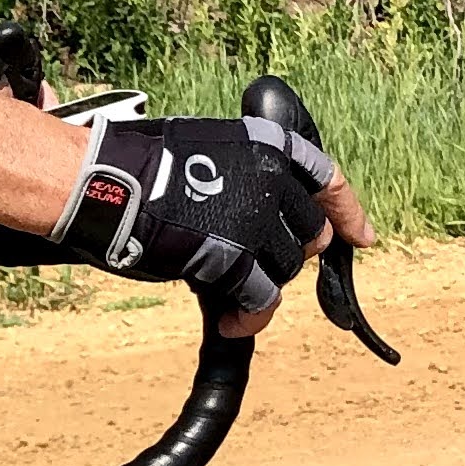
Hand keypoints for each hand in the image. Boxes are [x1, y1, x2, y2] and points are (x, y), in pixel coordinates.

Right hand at [56, 110, 365, 332]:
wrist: (103, 183)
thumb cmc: (141, 167)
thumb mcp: (212, 148)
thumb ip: (249, 173)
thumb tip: (269, 215)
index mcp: (268, 145)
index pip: (327, 179)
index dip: (348, 213)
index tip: (361, 237)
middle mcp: (271, 179)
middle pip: (309, 235)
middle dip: (289, 255)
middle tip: (256, 266)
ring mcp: (256, 219)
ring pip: (287, 269)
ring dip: (264, 286)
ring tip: (233, 297)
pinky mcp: (236, 258)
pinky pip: (262, 300)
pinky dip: (250, 317)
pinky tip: (233, 320)